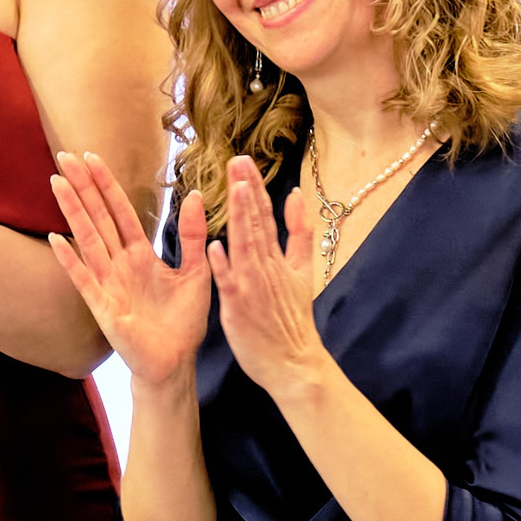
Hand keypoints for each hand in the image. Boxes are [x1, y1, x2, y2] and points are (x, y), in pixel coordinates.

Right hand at [49, 154, 210, 387]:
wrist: (175, 363)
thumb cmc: (183, 322)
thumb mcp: (196, 272)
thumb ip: (194, 236)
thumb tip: (194, 195)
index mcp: (141, 254)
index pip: (121, 211)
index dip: (106, 184)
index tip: (91, 157)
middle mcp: (119, 264)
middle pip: (98, 217)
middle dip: (82, 187)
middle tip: (64, 155)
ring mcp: (107, 283)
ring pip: (88, 239)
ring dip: (72, 211)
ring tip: (56, 182)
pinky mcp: (103, 306)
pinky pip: (84, 278)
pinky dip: (69, 259)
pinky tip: (55, 239)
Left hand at [207, 156, 325, 403]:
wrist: (293, 360)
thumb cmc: (292, 317)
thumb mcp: (304, 270)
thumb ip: (299, 232)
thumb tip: (296, 194)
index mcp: (278, 257)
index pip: (264, 215)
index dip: (255, 187)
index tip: (244, 161)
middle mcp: (265, 267)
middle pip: (254, 223)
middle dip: (245, 190)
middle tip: (236, 161)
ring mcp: (252, 286)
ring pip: (244, 245)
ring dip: (239, 217)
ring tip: (234, 188)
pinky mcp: (239, 307)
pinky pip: (229, 283)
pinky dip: (224, 265)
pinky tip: (216, 245)